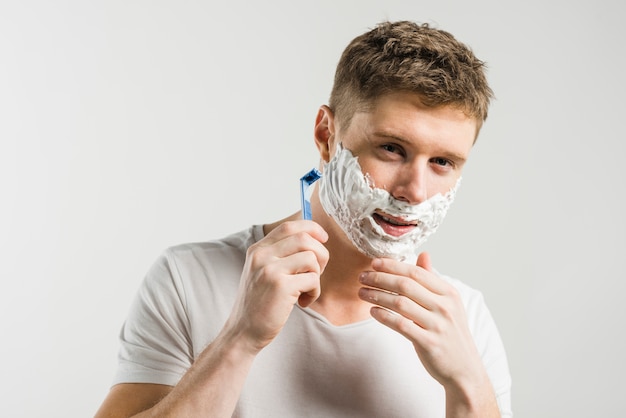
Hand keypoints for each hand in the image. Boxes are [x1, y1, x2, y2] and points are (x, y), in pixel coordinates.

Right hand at [225, 220, 328, 352]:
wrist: (243, 332)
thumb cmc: (259, 303)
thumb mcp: (262, 272)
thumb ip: (281, 255)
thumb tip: (314, 238)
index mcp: (257, 249)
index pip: (289, 226)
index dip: (311, 228)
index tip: (322, 239)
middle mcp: (261, 255)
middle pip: (304, 238)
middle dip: (321, 254)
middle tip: (316, 273)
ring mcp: (270, 269)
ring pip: (312, 258)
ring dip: (317, 276)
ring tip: (306, 290)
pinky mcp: (280, 286)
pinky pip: (313, 279)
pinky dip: (314, 292)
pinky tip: (303, 302)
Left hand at [357, 252, 484, 388]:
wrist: (464, 368)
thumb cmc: (451, 332)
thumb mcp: (449, 303)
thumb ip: (433, 280)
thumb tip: (424, 254)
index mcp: (449, 293)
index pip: (416, 272)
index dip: (392, 266)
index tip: (374, 263)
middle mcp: (444, 306)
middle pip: (406, 285)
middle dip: (380, 278)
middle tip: (362, 277)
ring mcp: (437, 325)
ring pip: (400, 303)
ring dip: (377, 295)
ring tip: (362, 293)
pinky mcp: (429, 343)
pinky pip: (400, 325)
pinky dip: (383, 316)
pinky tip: (372, 311)